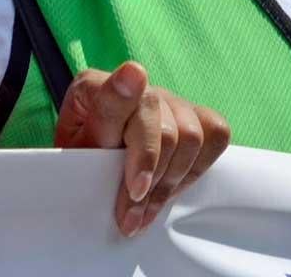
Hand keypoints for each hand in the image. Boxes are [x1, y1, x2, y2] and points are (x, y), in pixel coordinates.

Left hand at [52, 61, 229, 236]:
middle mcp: (140, 86)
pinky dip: (195, 169)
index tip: (137, 189)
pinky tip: (169, 186)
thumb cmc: (77, 165)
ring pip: (194, 137)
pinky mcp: (194, 115)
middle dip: (153, 182)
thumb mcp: (74, 152)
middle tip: (131, 218)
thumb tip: (135, 71)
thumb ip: (105, 115)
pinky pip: (216, 135)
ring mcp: (170, 99)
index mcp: (98, 86)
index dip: (142, 153)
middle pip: (169, 131)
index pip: (137, 106)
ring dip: (170, 183)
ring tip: (145, 211)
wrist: (86, 178)